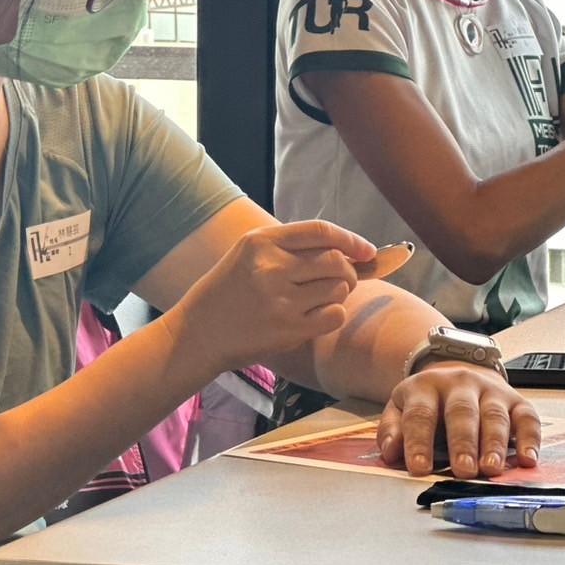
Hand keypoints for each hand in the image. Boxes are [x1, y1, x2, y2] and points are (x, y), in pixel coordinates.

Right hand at [167, 220, 374, 375]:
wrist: (198, 333)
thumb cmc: (227, 293)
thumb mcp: (248, 256)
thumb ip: (290, 249)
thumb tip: (349, 250)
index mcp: (262, 241)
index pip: (320, 231)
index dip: (351, 239)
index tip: (366, 250)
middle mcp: (272, 266)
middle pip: (336, 261)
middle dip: (349, 271)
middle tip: (342, 281)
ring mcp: (281, 299)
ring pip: (339, 288)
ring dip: (338, 294)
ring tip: (320, 300)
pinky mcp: (288, 328)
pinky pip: (334, 315)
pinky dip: (333, 315)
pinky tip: (315, 317)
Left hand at [377, 363, 540, 478]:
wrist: (458, 369)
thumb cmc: (428, 400)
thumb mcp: (400, 408)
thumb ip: (393, 430)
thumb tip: (390, 453)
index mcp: (426, 387)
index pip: (420, 415)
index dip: (419, 442)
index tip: (419, 468)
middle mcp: (460, 384)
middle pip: (462, 413)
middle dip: (463, 443)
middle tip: (463, 470)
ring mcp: (491, 391)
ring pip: (495, 416)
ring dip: (494, 444)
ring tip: (491, 468)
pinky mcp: (516, 400)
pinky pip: (527, 418)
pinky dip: (530, 439)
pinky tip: (528, 459)